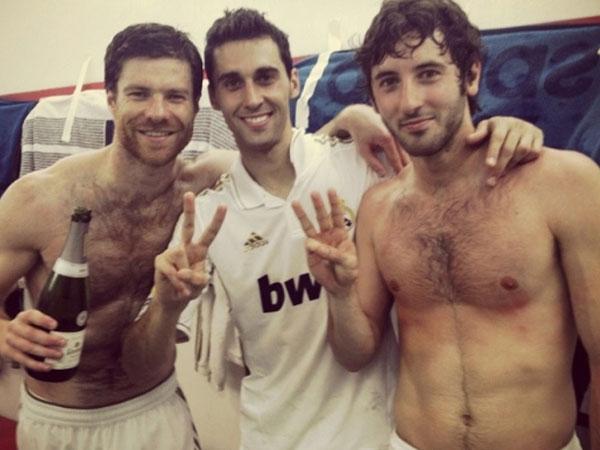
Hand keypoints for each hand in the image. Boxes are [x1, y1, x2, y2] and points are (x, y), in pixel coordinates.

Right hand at [0, 309, 64, 371]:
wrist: (4, 335)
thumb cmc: (27, 327)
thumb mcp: (34, 320)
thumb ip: (50, 323)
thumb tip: (79, 324)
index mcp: (24, 316)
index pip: (32, 316)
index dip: (43, 320)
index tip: (56, 325)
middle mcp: (15, 327)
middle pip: (31, 334)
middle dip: (48, 339)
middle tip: (63, 343)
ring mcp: (10, 340)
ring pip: (27, 347)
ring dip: (45, 352)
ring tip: (59, 355)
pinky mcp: (9, 353)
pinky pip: (23, 360)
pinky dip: (36, 365)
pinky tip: (48, 367)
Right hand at [153, 192, 225, 309]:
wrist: (173, 300)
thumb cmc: (190, 288)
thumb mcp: (200, 286)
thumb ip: (197, 278)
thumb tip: (182, 271)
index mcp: (199, 250)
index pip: (210, 233)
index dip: (217, 221)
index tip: (223, 205)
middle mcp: (185, 248)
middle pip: (187, 227)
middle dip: (188, 210)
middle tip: (189, 193)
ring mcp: (172, 253)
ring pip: (181, 258)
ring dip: (185, 278)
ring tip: (185, 287)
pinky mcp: (161, 261)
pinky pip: (171, 271)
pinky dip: (177, 284)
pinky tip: (179, 290)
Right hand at [292, 189, 356, 296]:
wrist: (340, 286)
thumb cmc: (348, 272)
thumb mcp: (347, 262)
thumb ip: (332, 253)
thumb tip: (310, 244)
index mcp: (341, 234)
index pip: (337, 215)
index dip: (334, 203)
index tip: (331, 190)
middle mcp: (328, 235)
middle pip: (322, 217)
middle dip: (318, 205)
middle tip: (314, 193)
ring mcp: (318, 243)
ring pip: (309, 227)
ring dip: (303, 215)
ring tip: (295, 202)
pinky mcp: (311, 253)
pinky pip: (309, 246)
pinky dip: (310, 245)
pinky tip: (311, 246)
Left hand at [334, 104, 409, 176]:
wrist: (359, 116)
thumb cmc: (359, 134)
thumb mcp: (363, 150)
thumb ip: (373, 163)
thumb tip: (383, 174)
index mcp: (387, 139)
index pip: (395, 158)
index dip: (399, 169)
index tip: (402, 180)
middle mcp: (394, 134)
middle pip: (403, 153)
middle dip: (406, 166)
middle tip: (410, 178)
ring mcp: (396, 131)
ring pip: (404, 148)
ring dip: (406, 159)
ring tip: (410, 172)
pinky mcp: (395, 130)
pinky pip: (401, 144)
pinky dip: (403, 152)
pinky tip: (406, 161)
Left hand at [466, 116, 542, 185]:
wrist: (513, 124)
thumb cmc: (493, 130)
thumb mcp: (484, 128)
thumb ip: (478, 134)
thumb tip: (469, 140)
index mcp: (501, 122)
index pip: (498, 138)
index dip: (493, 152)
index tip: (489, 165)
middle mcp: (517, 124)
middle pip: (510, 148)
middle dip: (500, 165)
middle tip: (491, 180)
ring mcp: (529, 129)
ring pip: (523, 150)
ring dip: (512, 164)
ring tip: (502, 173)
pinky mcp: (539, 135)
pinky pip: (535, 151)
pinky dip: (526, 160)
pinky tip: (516, 164)